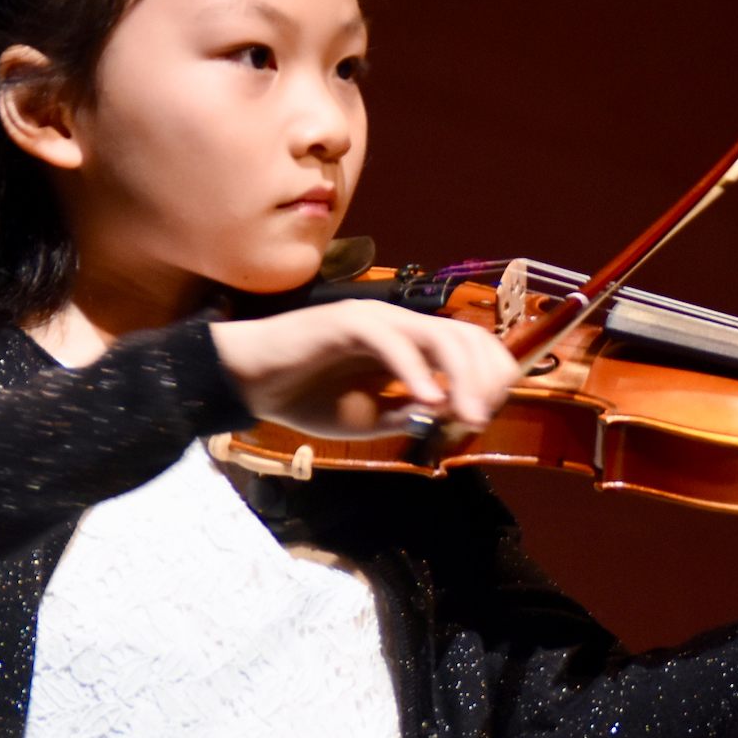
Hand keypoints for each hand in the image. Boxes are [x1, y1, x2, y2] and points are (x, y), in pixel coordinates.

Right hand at [209, 301, 519, 438]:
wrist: (250, 385)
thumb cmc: (306, 397)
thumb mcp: (371, 418)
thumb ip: (410, 414)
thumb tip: (451, 414)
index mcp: (409, 343)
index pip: (469, 345)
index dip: (487, 376)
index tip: (483, 415)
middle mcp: (399, 324)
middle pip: (465, 336)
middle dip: (484, 377)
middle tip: (479, 418)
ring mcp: (375, 319)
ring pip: (438, 334)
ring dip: (460, 376)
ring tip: (465, 415)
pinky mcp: (346, 322)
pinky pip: (392, 342)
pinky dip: (414, 370)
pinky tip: (424, 401)